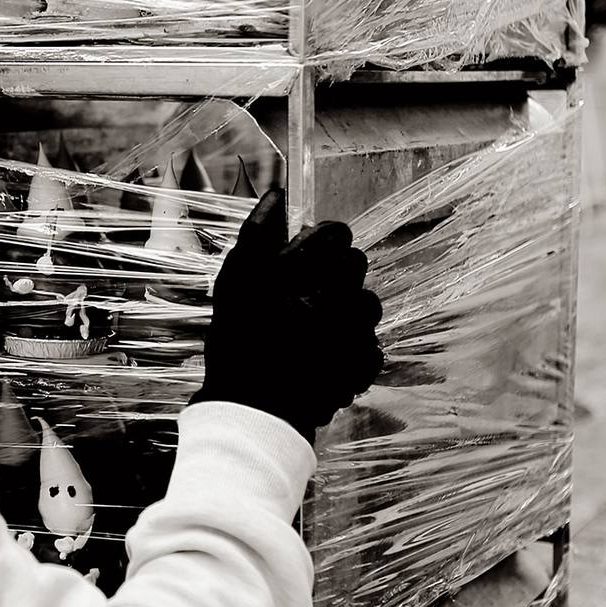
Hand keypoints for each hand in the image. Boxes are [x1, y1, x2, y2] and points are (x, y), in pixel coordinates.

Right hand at [191, 189, 383, 441]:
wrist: (253, 412)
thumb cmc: (239, 342)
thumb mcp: (235, 282)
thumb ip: (256, 233)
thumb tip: (278, 195)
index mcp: (314, 274)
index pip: (338, 234)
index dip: (317, 243)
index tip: (297, 261)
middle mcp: (343, 299)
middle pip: (356, 266)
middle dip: (332, 273)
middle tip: (299, 295)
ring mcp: (358, 334)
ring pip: (366, 304)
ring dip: (344, 308)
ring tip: (310, 327)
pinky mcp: (364, 366)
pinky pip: (370, 342)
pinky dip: (351, 344)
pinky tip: (320, 354)